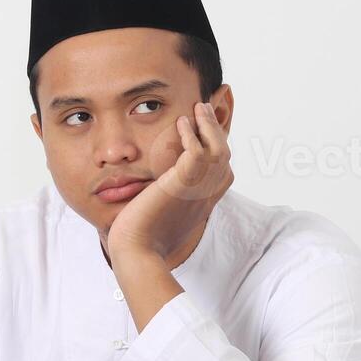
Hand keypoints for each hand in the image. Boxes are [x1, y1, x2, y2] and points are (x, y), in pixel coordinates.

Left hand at [107, 101, 232, 264]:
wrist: (136, 252)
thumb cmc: (141, 242)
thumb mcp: (160, 218)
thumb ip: (164, 203)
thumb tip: (151, 196)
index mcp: (202, 205)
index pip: (223, 175)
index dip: (219, 153)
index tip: (207, 135)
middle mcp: (205, 197)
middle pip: (224, 158)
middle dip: (217, 132)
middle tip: (205, 112)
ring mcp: (197, 190)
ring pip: (217, 150)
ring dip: (207, 126)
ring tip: (197, 107)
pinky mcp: (183, 184)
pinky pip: (198, 151)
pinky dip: (192, 134)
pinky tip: (181, 122)